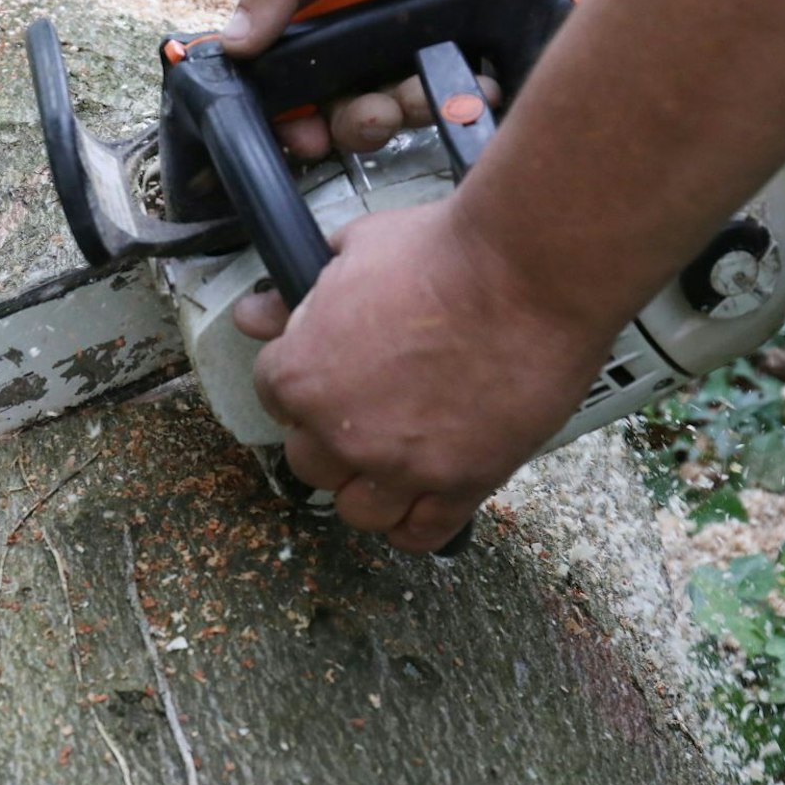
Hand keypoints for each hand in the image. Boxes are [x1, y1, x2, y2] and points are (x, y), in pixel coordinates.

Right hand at [224, 0, 547, 158]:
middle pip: (343, 105)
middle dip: (359, 124)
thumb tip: (232, 48)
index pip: (285, 78)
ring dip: (414, 110)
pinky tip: (477, 85)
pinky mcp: (459, 29)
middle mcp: (353, 23)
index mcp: (307, 0)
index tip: (306, 137)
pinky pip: (457, 83)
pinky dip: (466, 94)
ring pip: (401, 103)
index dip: (292, 116)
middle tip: (379, 116)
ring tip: (431, 90)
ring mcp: (407, 31)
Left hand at [232, 198, 614, 551]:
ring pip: (358, 509)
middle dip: (330, 439)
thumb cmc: (444, 252)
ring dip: (367, 488)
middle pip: (309, 463)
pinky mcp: (460, 483)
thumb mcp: (354, 251)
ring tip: (392, 462)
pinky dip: (413, 525)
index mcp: (302, 374)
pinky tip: (419, 504)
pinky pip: (420, 534)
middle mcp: (340, 431)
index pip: (273, 397)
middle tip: (365, 414)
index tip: (328, 376)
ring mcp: (399, 465)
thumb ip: (297, 295)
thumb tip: (255, 313)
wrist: (528, 271)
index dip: (303, 383)